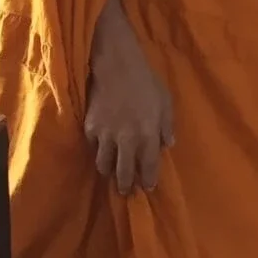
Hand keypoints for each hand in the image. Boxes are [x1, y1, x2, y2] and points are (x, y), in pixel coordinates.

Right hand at [85, 8, 174, 194]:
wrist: (116, 66)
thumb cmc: (145, 81)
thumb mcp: (165, 101)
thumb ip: (167, 125)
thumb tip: (167, 145)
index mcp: (148, 133)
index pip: (148, 165)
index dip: (148, 179)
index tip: (147, 188)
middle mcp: (126, 139)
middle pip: (123, 172)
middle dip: (125, 185)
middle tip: (126, 191)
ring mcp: (105, 135)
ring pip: (104, 164)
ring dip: (109, 171)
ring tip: (112, 174)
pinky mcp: (90, 128)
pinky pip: (93, 147)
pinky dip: (97, 151)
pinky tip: (101, 151)